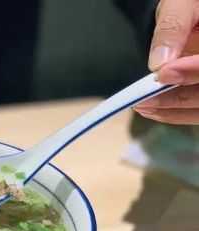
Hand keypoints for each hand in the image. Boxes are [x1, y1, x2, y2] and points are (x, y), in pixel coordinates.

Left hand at [134, 0, 198, 124]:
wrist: (195, 13)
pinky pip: (198, 111)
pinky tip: (154, 110)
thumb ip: (173, 27)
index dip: (195, 71)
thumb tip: (158, 64)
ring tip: (143, 107)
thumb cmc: (193, 4)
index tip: (164, 73)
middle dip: (180, 97)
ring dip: (175, 110)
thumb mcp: (182, 4)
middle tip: (143, 99)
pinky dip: (177, 113)